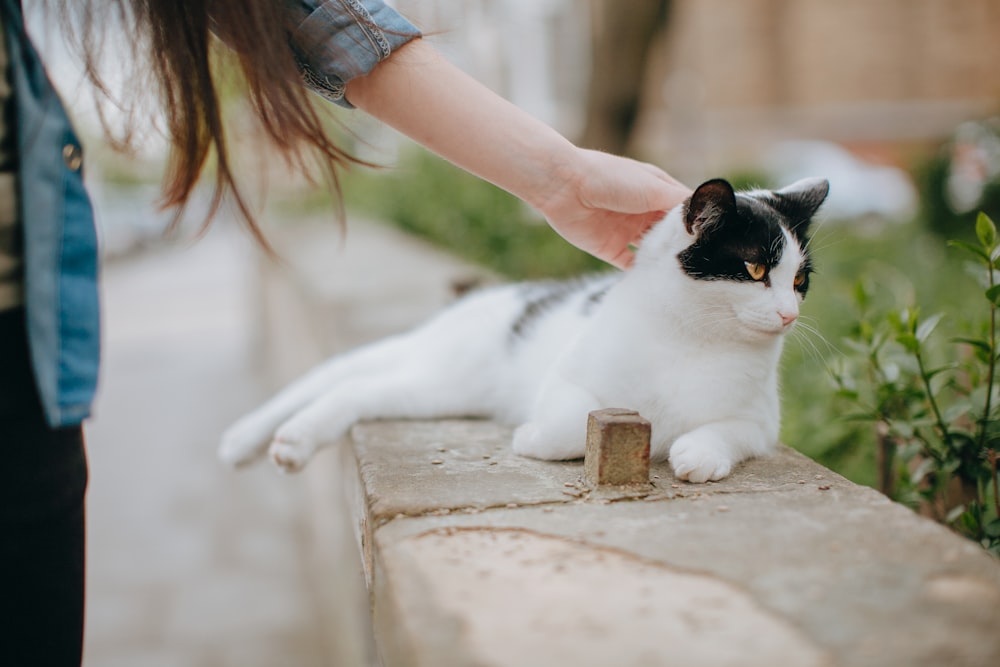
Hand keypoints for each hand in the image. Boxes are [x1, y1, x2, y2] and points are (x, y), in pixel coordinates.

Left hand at [535, 149, 690, 268]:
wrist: (565, 187)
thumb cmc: (611, 178)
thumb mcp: (653, 187)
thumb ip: (679, 204)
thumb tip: (705, 216)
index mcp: (655, 191)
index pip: (683, 211)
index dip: (697, 223)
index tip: (716, 239)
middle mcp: (642, 211)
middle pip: (668, 233)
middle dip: (682, 245)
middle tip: (703, 261)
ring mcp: (626, 231)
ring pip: (652, 250)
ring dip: (664, 259)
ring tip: (685, 274)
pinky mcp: (609, 248)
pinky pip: (630, 264)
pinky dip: (643, 272)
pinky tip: (658, 280)